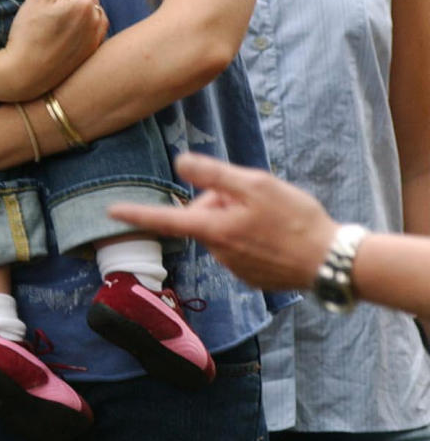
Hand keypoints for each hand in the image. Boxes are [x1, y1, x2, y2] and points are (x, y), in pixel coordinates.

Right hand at [0, 0, 106, 101]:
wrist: (25, 74)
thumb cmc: (28, 33)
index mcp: (85, 2)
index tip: (42, 1)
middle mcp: (97, 19)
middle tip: (45, 16)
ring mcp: (97, 37)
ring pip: (89, 12)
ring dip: (77, 13)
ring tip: (54, 26)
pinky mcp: (93, 51)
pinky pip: (91, 30)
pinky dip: (80, 29)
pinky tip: (62, 37)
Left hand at [108, 150, 334, 290]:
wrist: (330, 260)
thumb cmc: (293, 218)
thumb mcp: (254, 184)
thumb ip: (214, 174)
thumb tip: (180, 163)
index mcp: (214, 229)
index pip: (165, 220)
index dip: (137, 214)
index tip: (110, 212)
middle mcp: (218, 253)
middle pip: (204, 218)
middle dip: (220, 201)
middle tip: (256, 196)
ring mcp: (236, 268)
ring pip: (224, 232)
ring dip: (238, 219)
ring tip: (273, 217)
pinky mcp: (253, 278)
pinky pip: (242, 248)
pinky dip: (253, 237)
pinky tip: (278, 235)